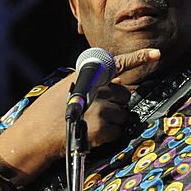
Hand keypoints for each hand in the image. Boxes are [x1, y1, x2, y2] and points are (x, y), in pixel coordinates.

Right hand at [0, 47, 159, 185]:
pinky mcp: (102, 127)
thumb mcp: (67, 88)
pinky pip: (118, 131)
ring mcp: (100, 107)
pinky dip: (108, 136)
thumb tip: (117, 82)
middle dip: (117, 104)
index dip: (139, 58)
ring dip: (113, 121)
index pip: (117, 63)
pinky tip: (91, 135)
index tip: (157, 54)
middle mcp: (95, 89)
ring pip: (123, 113)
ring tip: (91, 124)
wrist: (34, 136)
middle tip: (96, 112)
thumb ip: (92, 83)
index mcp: (86, 76)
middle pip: (125, 94)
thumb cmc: (48, 113)